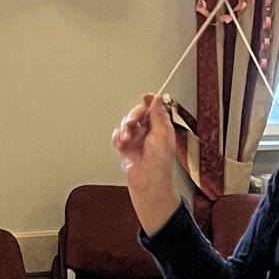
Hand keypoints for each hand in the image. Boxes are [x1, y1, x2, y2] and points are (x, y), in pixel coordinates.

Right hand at [113, 93, 180, 228]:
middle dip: (132, 116)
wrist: (147, 180)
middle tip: (131, 123)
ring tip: (126, 139)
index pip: (153, 108)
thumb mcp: (161, 135)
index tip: (146, 98)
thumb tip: (157, 98)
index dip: (149, 102)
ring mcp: (135, 138)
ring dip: (124, 129)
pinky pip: (117, 135)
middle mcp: (148, 131)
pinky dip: (117, 137)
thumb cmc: (159, 163)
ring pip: (126, 123)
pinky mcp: (125, 146)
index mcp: (160, 127)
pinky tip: (121, 143)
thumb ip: (158, 115)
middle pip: (137, 113)